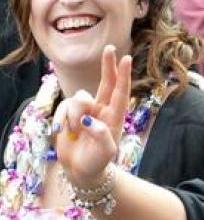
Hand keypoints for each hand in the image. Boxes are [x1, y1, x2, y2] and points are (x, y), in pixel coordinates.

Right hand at [52, 46, 130, 188]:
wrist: (81, 171)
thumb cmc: (97, 161)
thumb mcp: (104, 152)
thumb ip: (100, 135)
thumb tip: (89, 120)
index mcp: (115, 117)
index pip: (120, 93)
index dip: (122, 76)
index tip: (126, 58)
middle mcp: (101, 110)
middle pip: (105, 83)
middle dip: (107, 65)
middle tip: (111, 48)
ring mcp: (85, 111)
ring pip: (78, 98)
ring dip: (74, 116)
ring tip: (76, 134)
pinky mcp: (69, 114)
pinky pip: (63, 107)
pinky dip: (62, 119)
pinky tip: (61, 132)